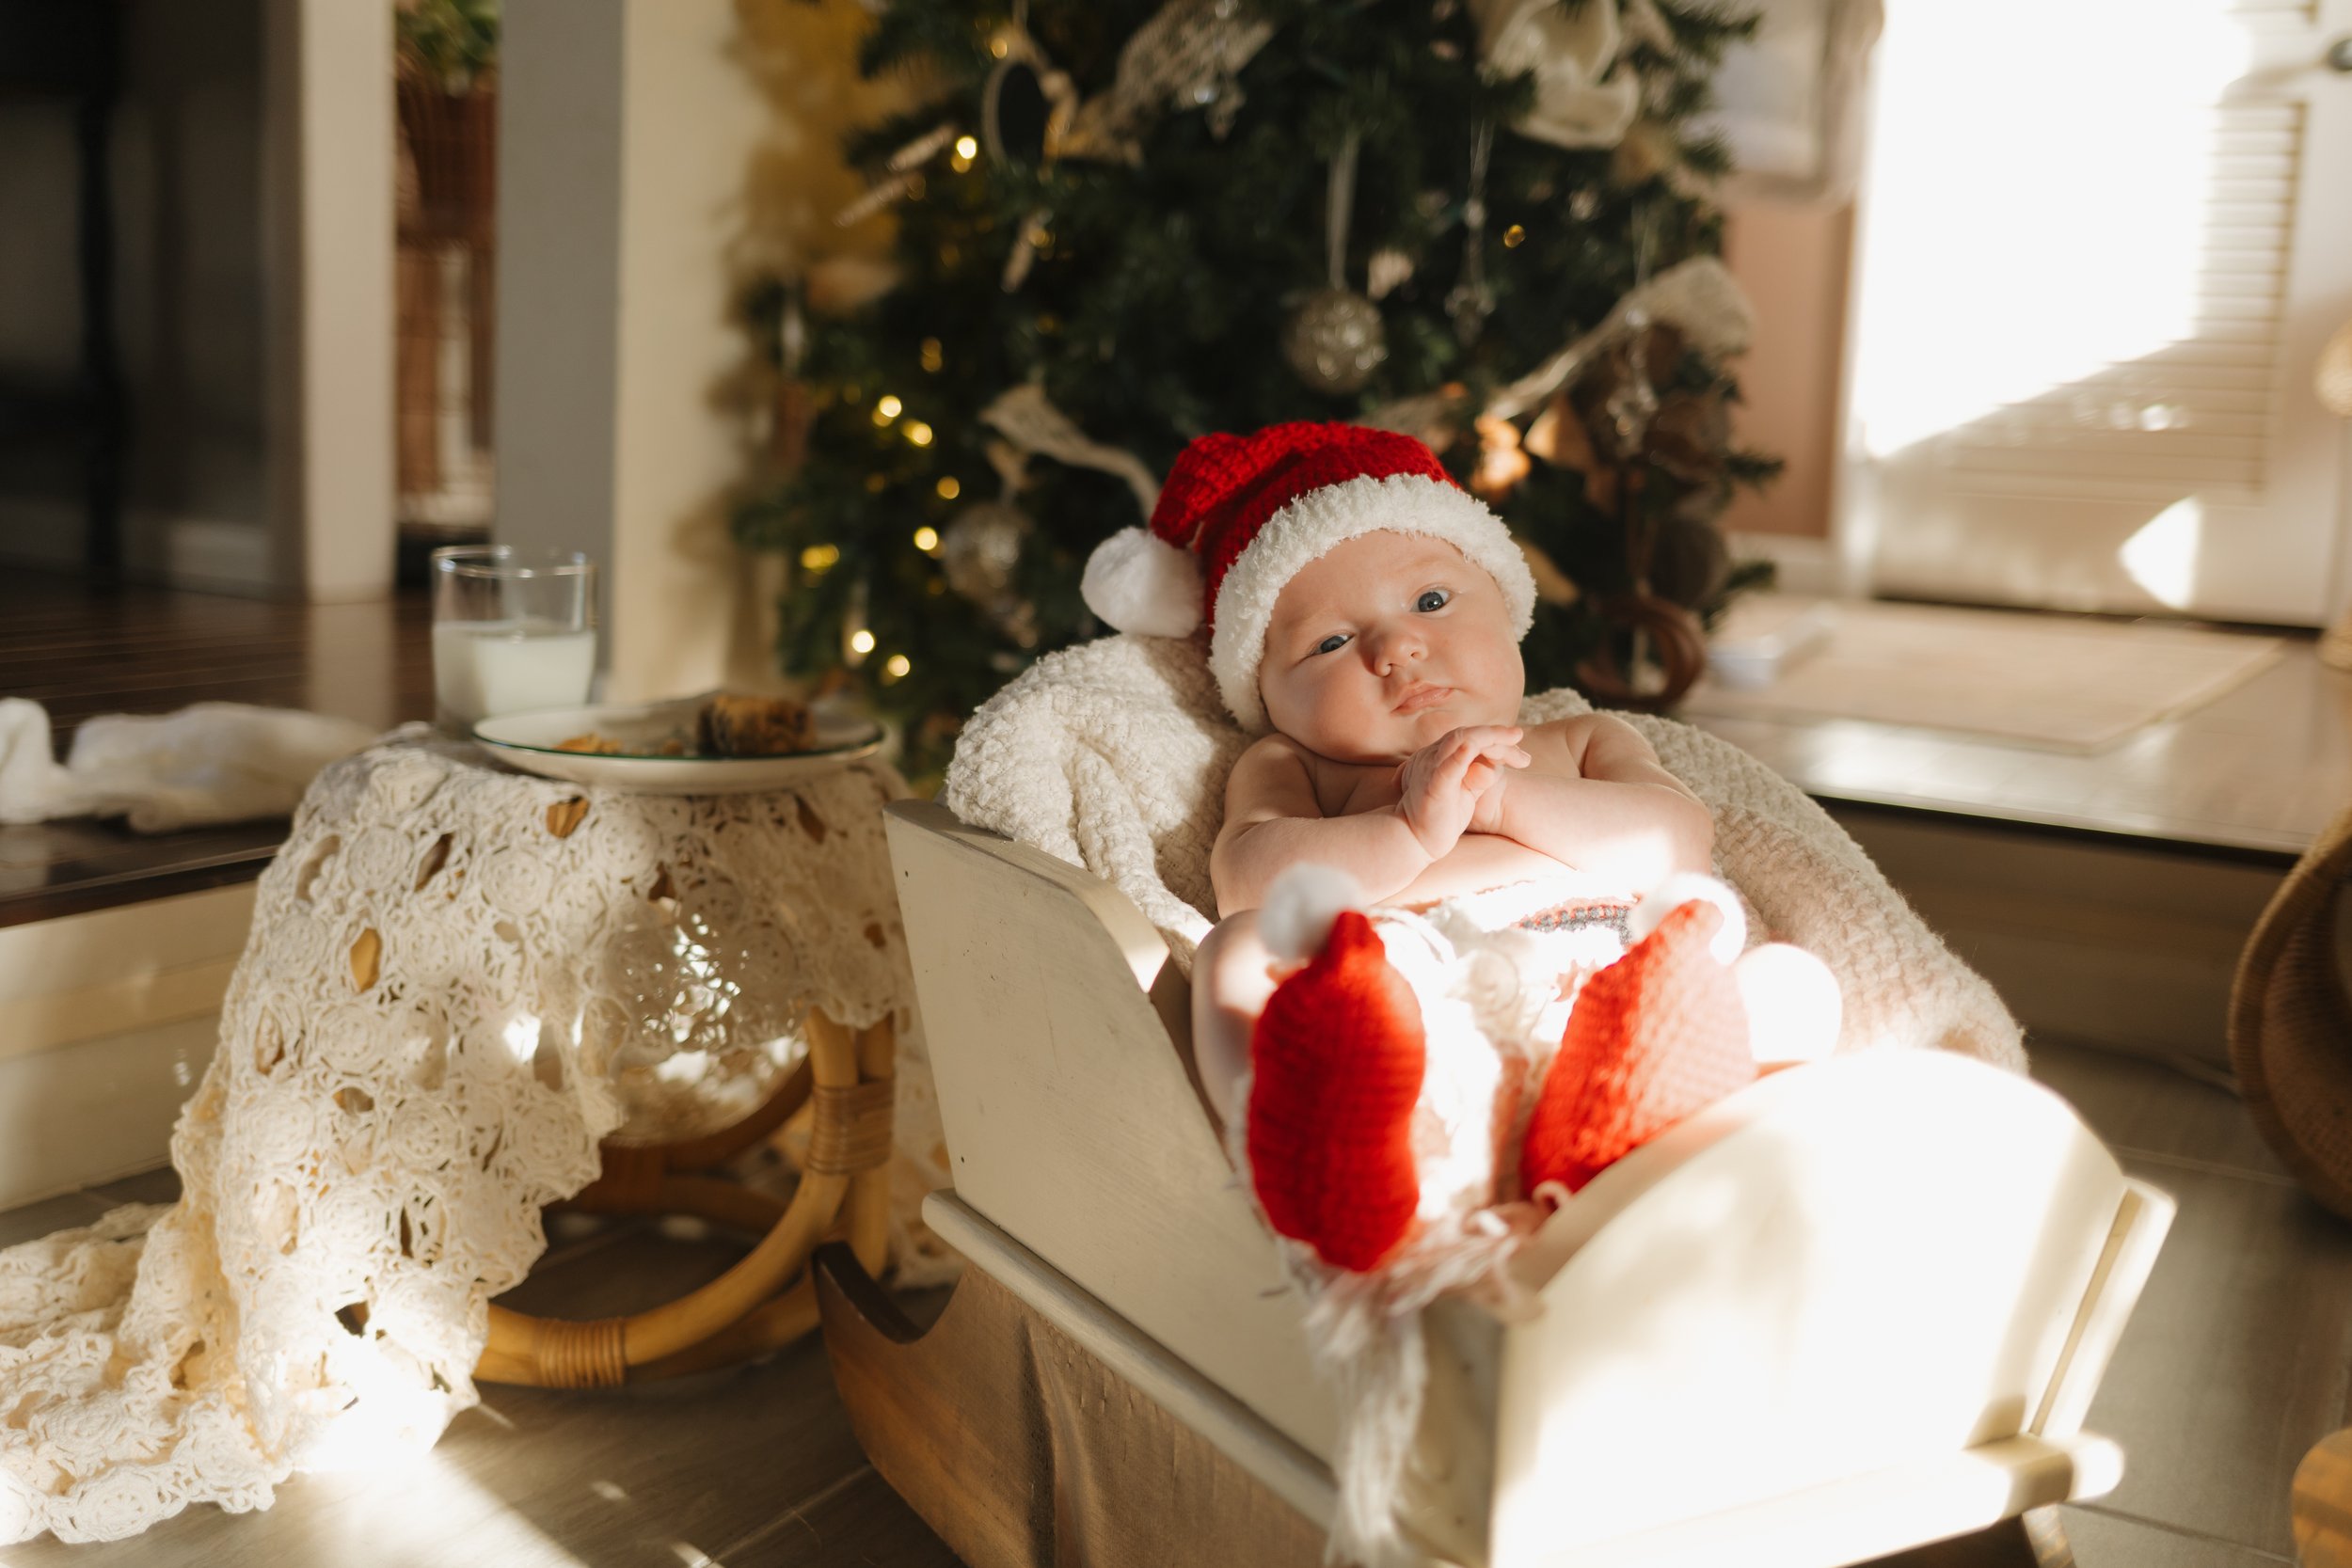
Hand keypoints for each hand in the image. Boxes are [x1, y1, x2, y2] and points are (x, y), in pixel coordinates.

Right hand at [1396, 726, 1528, 858]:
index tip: (1523, 758)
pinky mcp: (1434, 787)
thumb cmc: (1441, 817)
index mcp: (1439, 756)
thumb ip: (1478, 777)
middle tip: (1525, 757)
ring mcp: (1431, 769)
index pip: (1471, 737)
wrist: (1414, 841)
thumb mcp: (1465, 792)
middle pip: (1469, 734)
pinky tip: (1473, 748)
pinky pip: (1446, 767)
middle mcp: (1433, 756)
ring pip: (1459, 741)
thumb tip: (1493, 767)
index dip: (1499, 741)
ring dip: (1489, 738)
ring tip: (1512, 738)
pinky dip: (1460, 756)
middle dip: (1500, 738)